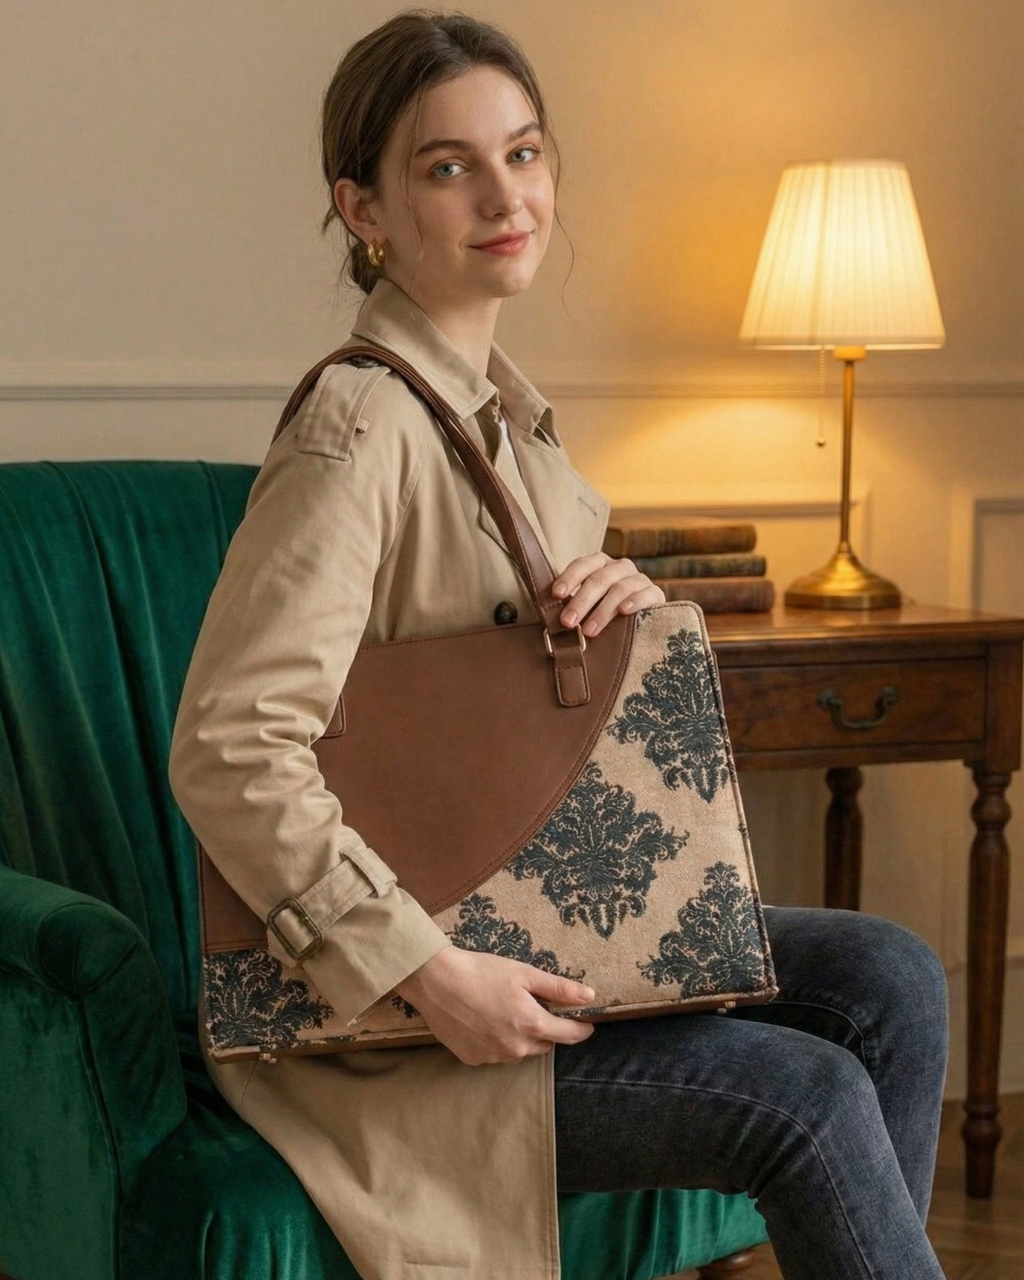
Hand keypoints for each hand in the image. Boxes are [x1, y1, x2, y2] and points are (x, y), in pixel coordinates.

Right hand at [394, 946, 595, 1065]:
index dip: (581, 1028)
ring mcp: (493, 1057)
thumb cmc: (482, 972)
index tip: (586, 1023)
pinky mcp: (473, 1060)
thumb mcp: (524, 974)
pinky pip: (496, 1054)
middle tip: (532, 1006)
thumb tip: (590, 997)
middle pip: (544, 1044)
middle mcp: (515, 1049)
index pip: (569, 1035)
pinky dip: (497, 1041)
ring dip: (521, 1037)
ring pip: (520, 1051)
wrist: (436, 981)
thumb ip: (559, 988)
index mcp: (531, 1025)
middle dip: (545, 1028)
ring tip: (504, 1011)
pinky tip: (484, 1021)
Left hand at [552, 553, 665, 637]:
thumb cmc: (605, 613)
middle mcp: (620, 567)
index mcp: (600, 564)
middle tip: (568, 622)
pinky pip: (646, 594)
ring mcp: (639, 579)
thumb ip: (573, 606)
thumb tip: (549, 620)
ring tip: (589, 631)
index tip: (556, 594)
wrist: (643, 622)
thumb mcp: (588, 606)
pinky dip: (635, 602)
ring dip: (602, 610)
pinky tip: (624, 612)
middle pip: (599, 579)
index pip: (583, 565)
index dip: (569, 578)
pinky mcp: (656, 594)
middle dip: (581, 601)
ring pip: (620, 588)